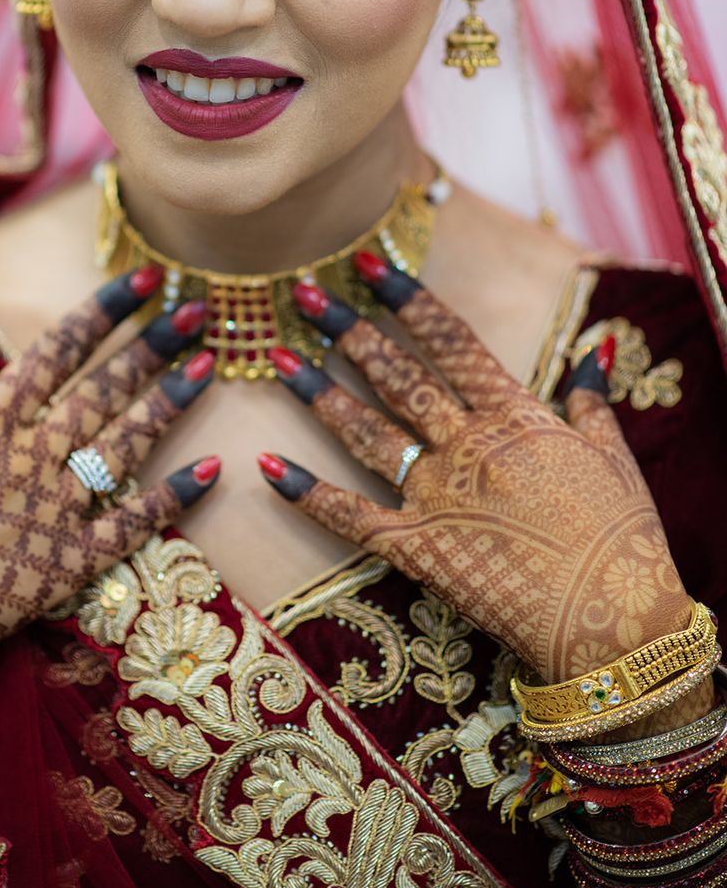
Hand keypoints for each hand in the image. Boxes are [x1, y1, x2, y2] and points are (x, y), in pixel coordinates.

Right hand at [0, 268, 218, 744]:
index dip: (104, 311)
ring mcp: (51, 512)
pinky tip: (213, 470)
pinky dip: (174, 498)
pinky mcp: (65, 566)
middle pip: (103, 389)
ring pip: (126, 445)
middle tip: (198, 309)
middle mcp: (25, 458)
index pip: (55, 351)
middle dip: (153, 345)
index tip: (145, 280)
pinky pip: (132, 527)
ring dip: (170, 402)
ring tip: (210, 365)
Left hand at [259, 258, 691, 687]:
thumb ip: (592, 399)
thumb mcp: (614, 457)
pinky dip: (305, 492)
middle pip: (396, 376)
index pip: (450, 341)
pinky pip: (348, 516)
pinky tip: (265, 463)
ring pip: (364, 432)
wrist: (613, 622)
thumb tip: (596, 350)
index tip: (370, 265)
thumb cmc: (622, 540)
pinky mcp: (415, 549)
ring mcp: (435, 497)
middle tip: (304, 294)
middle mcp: (466, 446)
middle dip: (347, 330)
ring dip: (318, 393)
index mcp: (514, 417)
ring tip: (276, 357)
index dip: (407, 300)